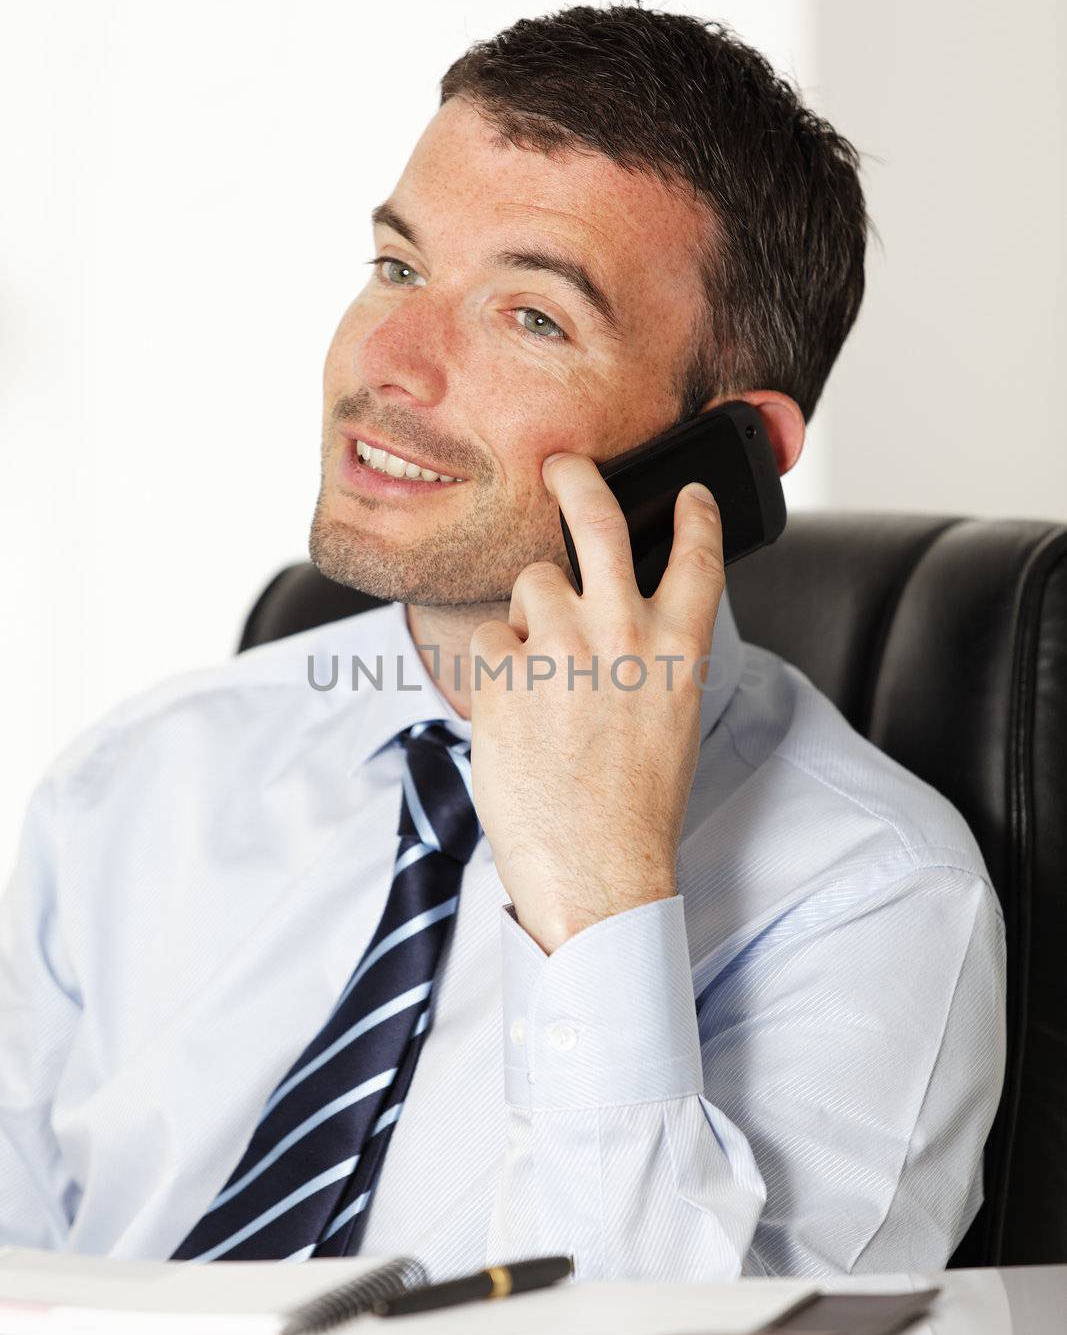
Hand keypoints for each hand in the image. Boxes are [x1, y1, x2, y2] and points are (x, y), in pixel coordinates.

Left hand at [468, 452, 725, 952]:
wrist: (598, 870)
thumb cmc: (637, 807)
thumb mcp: (670, 719)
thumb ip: (652, 655)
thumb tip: (623, 615)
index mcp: (679, 648)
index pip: (698, 554)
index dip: (693, 513)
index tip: (686, 492)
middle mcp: (624, 632)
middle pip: (598, 519)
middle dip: (579, 478)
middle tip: (564, 464)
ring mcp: (562, 646)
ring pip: (532, 583)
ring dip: (530, 616)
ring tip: (541, 677)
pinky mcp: (506, 672)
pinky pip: (490, 640)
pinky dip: (497, 671)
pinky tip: (516, 716)